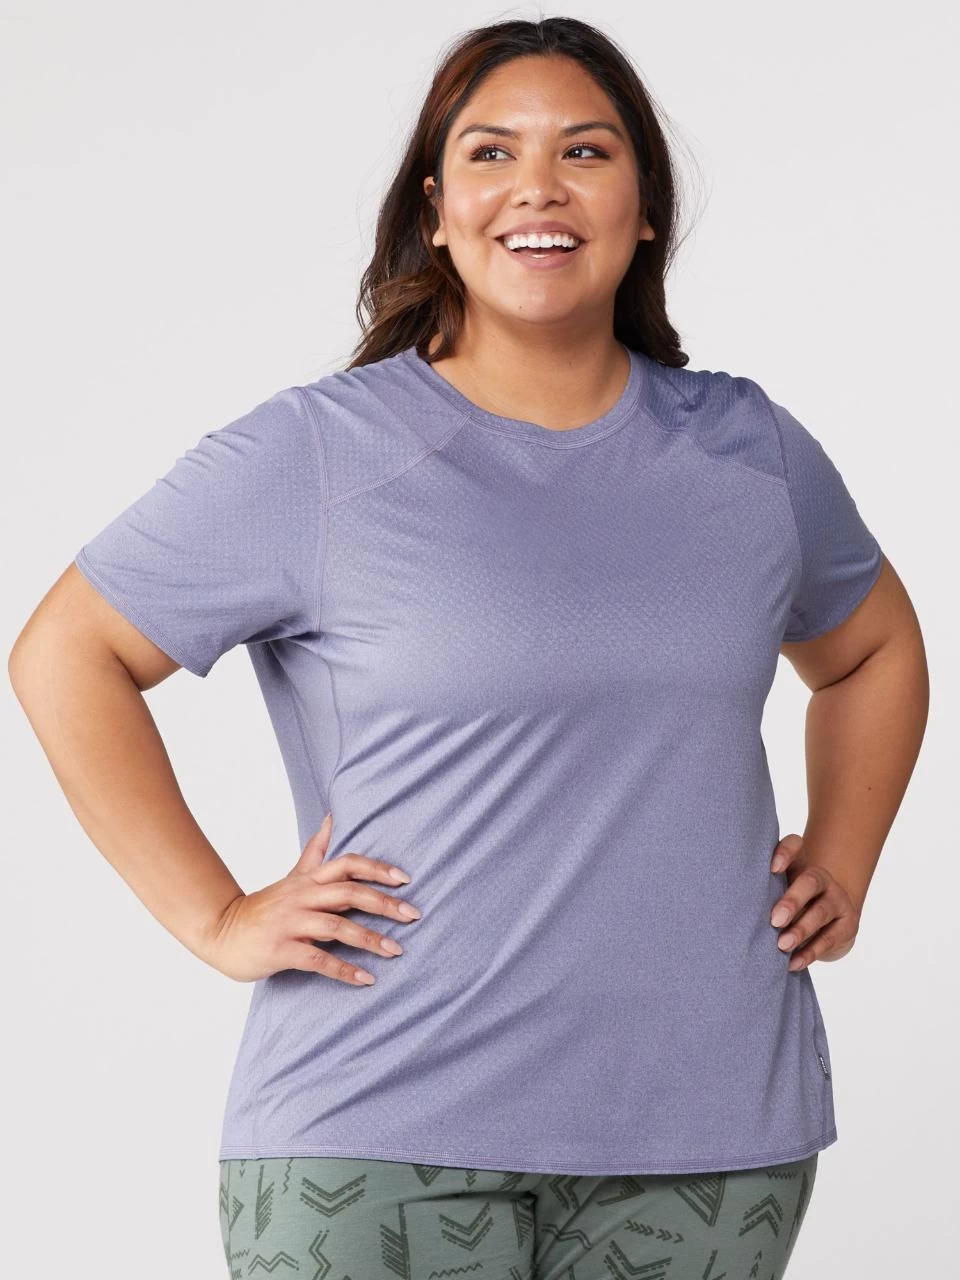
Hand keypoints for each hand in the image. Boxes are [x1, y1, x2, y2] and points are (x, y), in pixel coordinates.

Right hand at [204, 812, 420, 985]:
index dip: (377, 869)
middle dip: (384, 904)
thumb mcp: (292, 878)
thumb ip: (315, 852)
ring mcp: (291, 923)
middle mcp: (302, 897)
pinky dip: (344, 970)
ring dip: (370, 939)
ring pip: (337, 927)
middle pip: (349, 893)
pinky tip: (366, 978)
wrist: (220, 931)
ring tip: (396, 951)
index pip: (347, 864)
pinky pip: (318, 960)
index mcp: (308, 880)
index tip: (405, 878)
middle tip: (413, 915)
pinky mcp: (281, 950)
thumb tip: (331, 817)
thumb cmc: (263, 908)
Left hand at [769, 833, 860, 971]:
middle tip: (775, 920)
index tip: (771, 868)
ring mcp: (838, 900)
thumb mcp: (776, 893)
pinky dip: (810, 952)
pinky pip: (830, 939)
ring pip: (821, 912)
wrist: (828, 923)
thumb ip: (759, 891)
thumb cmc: (789, 905)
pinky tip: (793, 962)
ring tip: (782, 945)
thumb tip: (728, 906)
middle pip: (810, 881)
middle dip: (792, 901)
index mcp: (799, 864)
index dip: (785, 852)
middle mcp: (821, 878)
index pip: (795, 845)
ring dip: (801, 930)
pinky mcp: (848, 925)